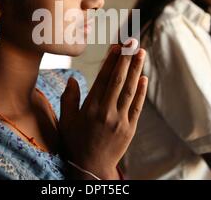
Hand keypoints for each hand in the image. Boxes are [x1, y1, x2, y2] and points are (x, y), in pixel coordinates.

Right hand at [59, 41, 147, 179]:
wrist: (91, 168)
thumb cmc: (76, 142)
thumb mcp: (66, 121)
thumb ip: (68, 99)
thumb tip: (73, 79)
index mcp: (89, 108)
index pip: (102, 79)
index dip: (110, 61)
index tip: (116, 46)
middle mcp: (106, 112)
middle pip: (117, 81)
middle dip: (125, 59)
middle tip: (132, 42)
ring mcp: (119, 121)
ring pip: (129, 91)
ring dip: (136, 70)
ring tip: (141, 53)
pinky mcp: (129, 129)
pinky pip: (136, 107)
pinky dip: (140, 92)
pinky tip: (144, 78)